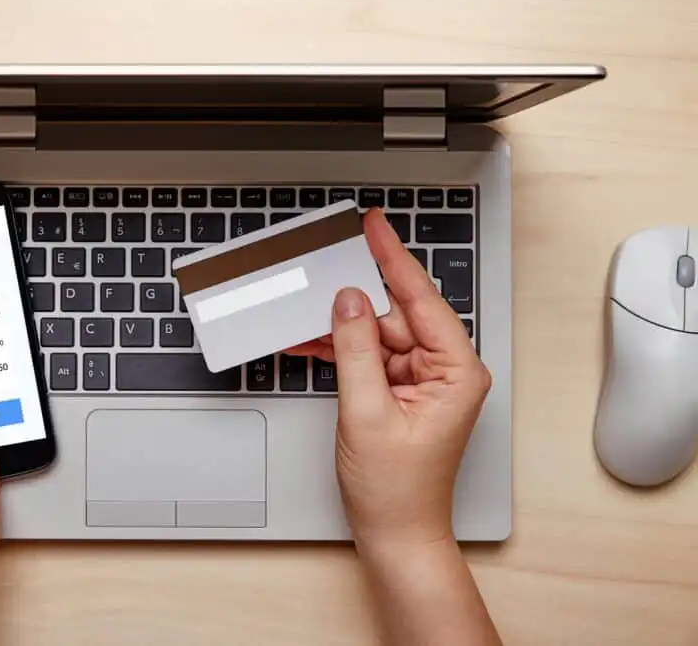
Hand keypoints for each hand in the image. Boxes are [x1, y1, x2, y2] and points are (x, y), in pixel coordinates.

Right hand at [286, 208, 490, 548]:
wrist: (395, 534)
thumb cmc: (397, 489)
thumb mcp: (366, 412)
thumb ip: (355, 349)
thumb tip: (348, 301)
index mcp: (456, 370)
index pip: (422, 299)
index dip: (393, 259)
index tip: (374, 226)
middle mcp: (444, 370)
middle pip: (395, 314)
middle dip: (354, 301)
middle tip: (321, 273)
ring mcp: (421, 380)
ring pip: (376, 334)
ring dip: (340, 329)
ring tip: (305, 316)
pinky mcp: (400, 390)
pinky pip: (369, 356)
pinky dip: (340, 350)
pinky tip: (311, 341)